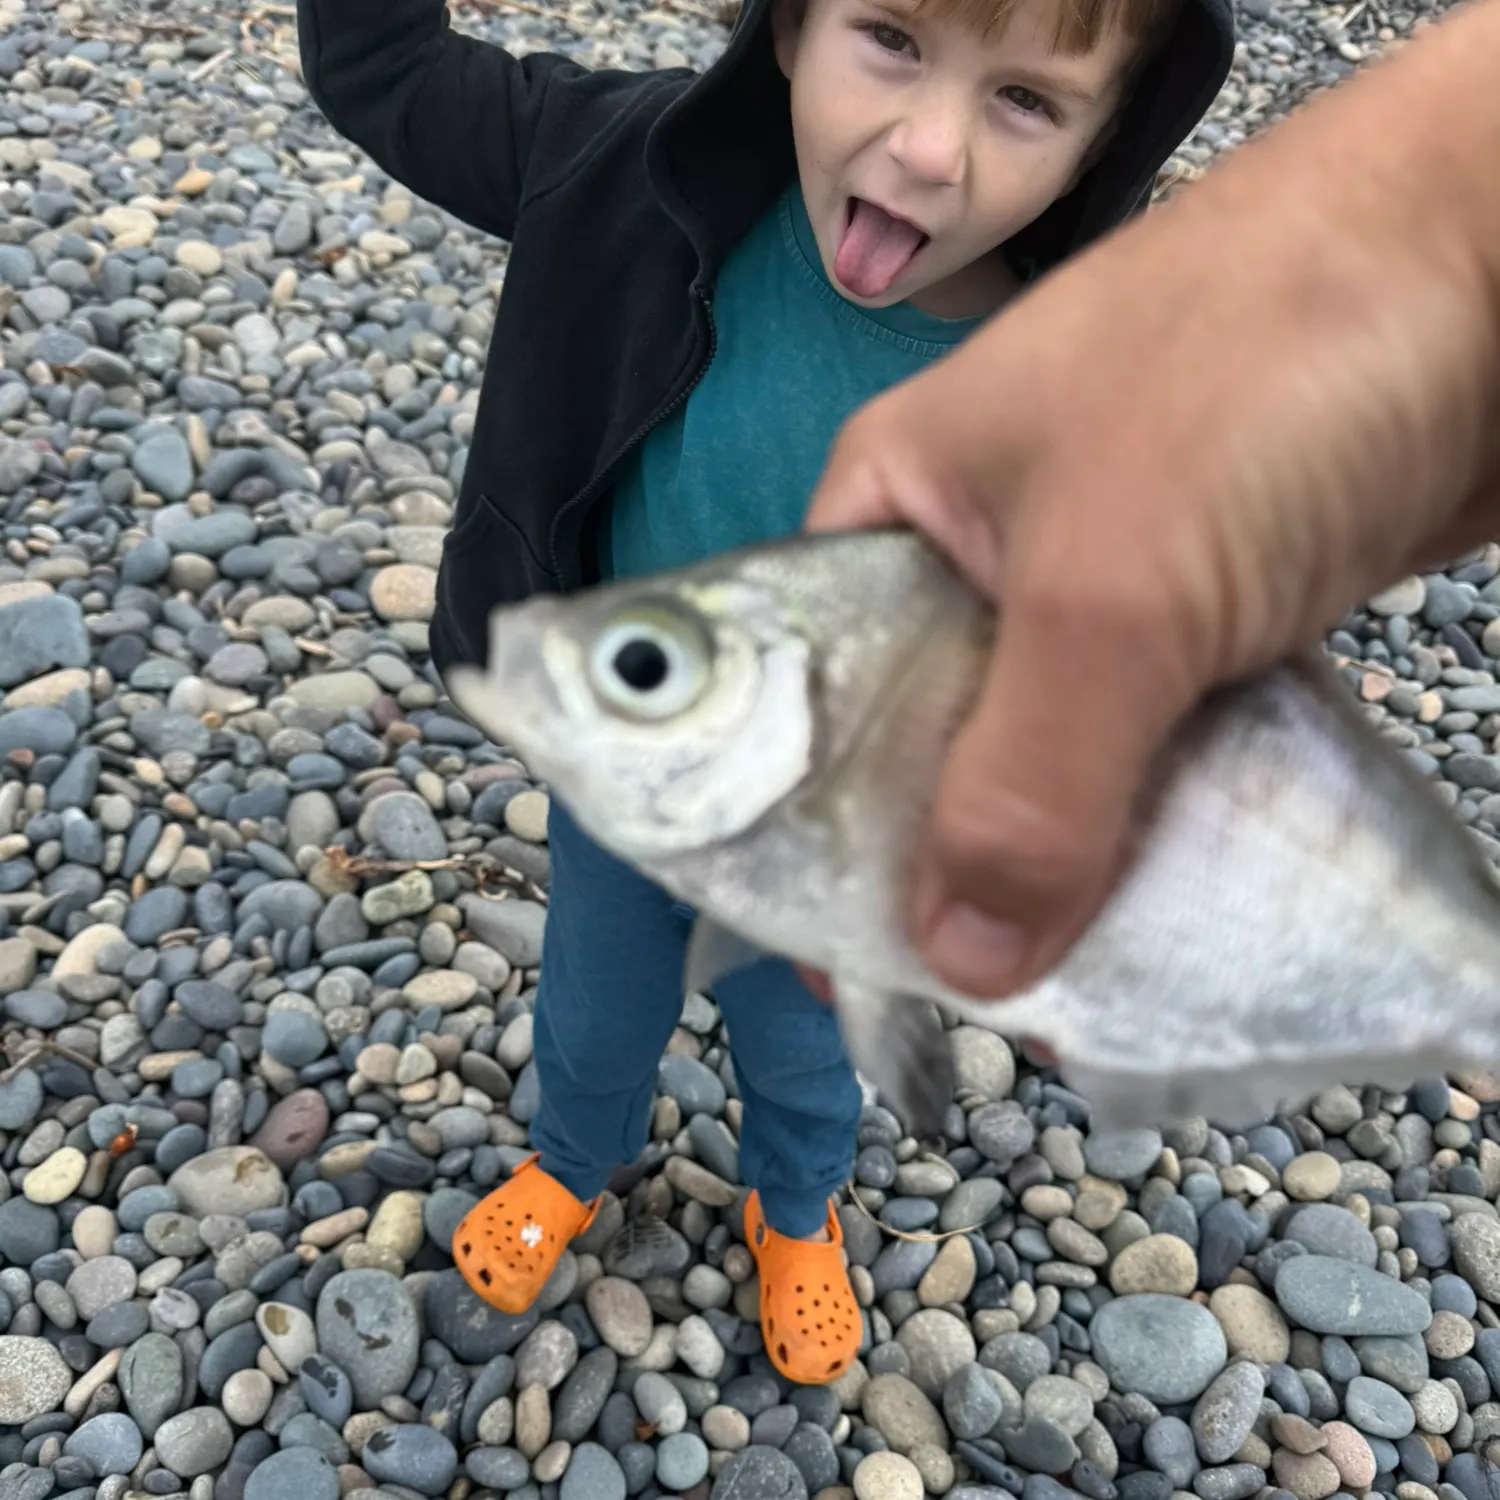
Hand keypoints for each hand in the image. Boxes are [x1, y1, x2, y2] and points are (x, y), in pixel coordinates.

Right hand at [801, 0, 1499, 1001]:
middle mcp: (974, 551)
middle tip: (985, 1000)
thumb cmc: (1253, 375)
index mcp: (890, 511)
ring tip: (1083, 987)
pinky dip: (1158, 822)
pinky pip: (1148, 745)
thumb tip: (961, 963)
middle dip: (954, 869)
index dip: (814, 833)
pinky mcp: (1199, 611)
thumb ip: (1024, 784)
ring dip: (1069, 860)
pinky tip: (1169, 908)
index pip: (805, 696)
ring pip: (1047, 755)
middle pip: (929, 745)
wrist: (1493, 263)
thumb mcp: (1106, 590)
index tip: (855, 964)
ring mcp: (1095, 579)